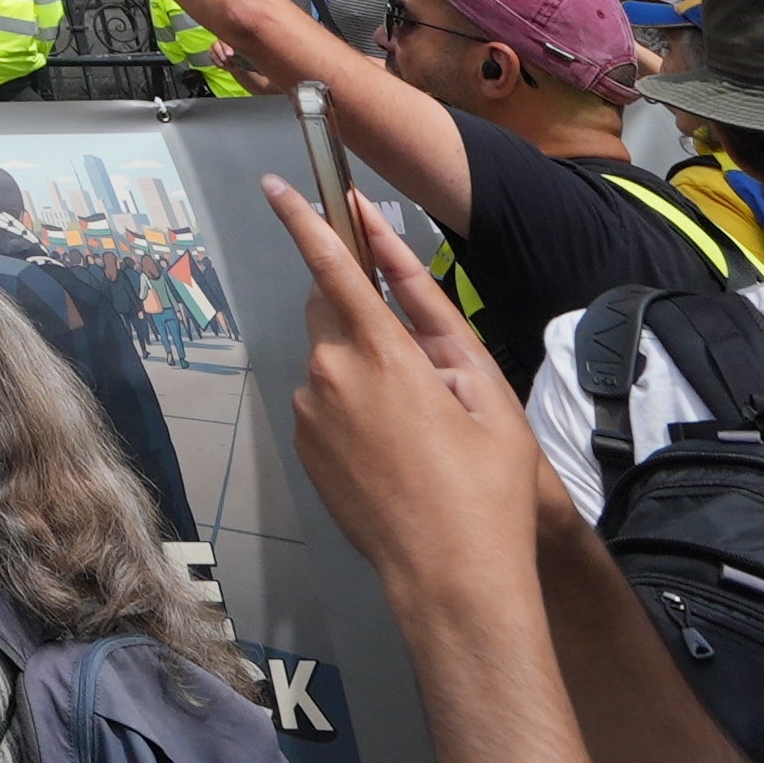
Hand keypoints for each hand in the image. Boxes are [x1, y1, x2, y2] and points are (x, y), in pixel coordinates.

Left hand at [263, 175, 563, 620]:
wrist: (449, 577)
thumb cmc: (485, 489)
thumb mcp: (487, 396)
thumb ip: (440, 327)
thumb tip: (402, 289)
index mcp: (383, 353)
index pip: (333, 267)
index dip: (304, 220)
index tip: (276, 185)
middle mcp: (331, 375)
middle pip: (327, 311)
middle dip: (356, 311)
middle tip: (412, 359)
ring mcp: (310, 414)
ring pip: (327, 362)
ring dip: (359, 368)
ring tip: (418, 425)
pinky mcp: (304, 449)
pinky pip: (322, 403)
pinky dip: (349, 406)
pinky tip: (394, 451)